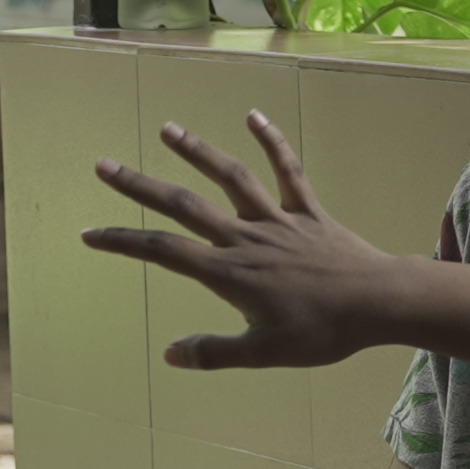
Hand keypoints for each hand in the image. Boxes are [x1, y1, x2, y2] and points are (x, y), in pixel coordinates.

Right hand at [80, 113, 416, 371]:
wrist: (380, 303)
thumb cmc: (323, 332)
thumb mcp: (263, 353)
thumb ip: (213, 352)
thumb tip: (169, 353)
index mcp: (229, 273)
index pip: (163, 252)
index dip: (122, 241)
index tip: (89, 233)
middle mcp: (245, 238)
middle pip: (183, 205)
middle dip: (139, 185)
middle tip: (104, 165)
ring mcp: (277, 220)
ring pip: (229, 178)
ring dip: (196, 151)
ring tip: (167, 128)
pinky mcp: (308, 211)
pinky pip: (287, 171)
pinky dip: (271, 141)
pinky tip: (253, 115)